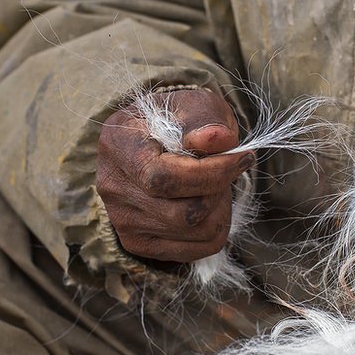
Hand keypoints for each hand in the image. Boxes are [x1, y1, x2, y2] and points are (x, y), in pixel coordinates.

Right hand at [96, 89, 253, 262]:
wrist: (156, 141)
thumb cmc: (178, 121)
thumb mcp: (195, 104)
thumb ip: (207, 119)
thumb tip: (218, 139)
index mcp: (118, 144)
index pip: (165, 177)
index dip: (212, 172)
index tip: (242, 158)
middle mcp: (112, 186)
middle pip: (182, 213)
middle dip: (219, 190)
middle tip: (227, 169)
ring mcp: (122, 220)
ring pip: (193, 232)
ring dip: (220, 208)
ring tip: (216, 185)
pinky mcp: (139, 242)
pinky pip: (195, 250)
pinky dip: (216, 228)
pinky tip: (210, 204)